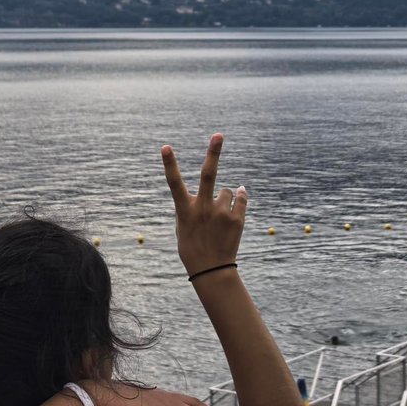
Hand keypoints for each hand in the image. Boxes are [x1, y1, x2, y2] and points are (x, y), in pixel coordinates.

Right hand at [161, 134, 246, 277]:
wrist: (211, 270)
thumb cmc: (192, 245)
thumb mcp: (184, 225)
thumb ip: (195, 204)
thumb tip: (228, 187)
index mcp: (185, 210)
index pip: (174, 183)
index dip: (170, 164)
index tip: (166, 146)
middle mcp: (203, 208)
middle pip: (208, 174)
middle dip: (213, 152)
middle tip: (218, 135)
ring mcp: (221, 213)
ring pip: (226, 191)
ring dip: (224, 199)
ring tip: (219, 218)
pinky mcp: (237, 219)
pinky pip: (240, 198)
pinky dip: (238, 200)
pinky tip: (232, 212)